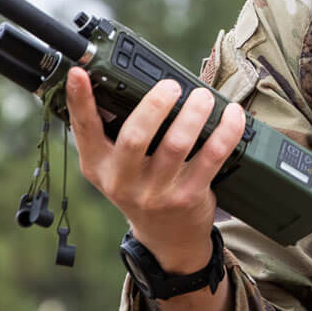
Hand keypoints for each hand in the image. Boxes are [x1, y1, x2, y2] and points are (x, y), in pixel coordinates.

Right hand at [64, 68, 246, 273]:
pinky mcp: (188, 196)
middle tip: (171, 85)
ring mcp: (156, 192)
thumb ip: (113, 132)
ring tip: (204, 96)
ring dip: (194, 114)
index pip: (84, 130)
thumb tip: (124, 81)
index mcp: (98, 166)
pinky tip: (232, 115)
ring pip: (176, 145)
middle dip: (154, 105)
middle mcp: (123, 181)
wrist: (167, 237)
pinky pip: (211, 157)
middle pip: (134, 137)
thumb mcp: (116, 167)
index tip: (79, 73)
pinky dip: (225, 131)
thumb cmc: (141, 187)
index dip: (80, 100)